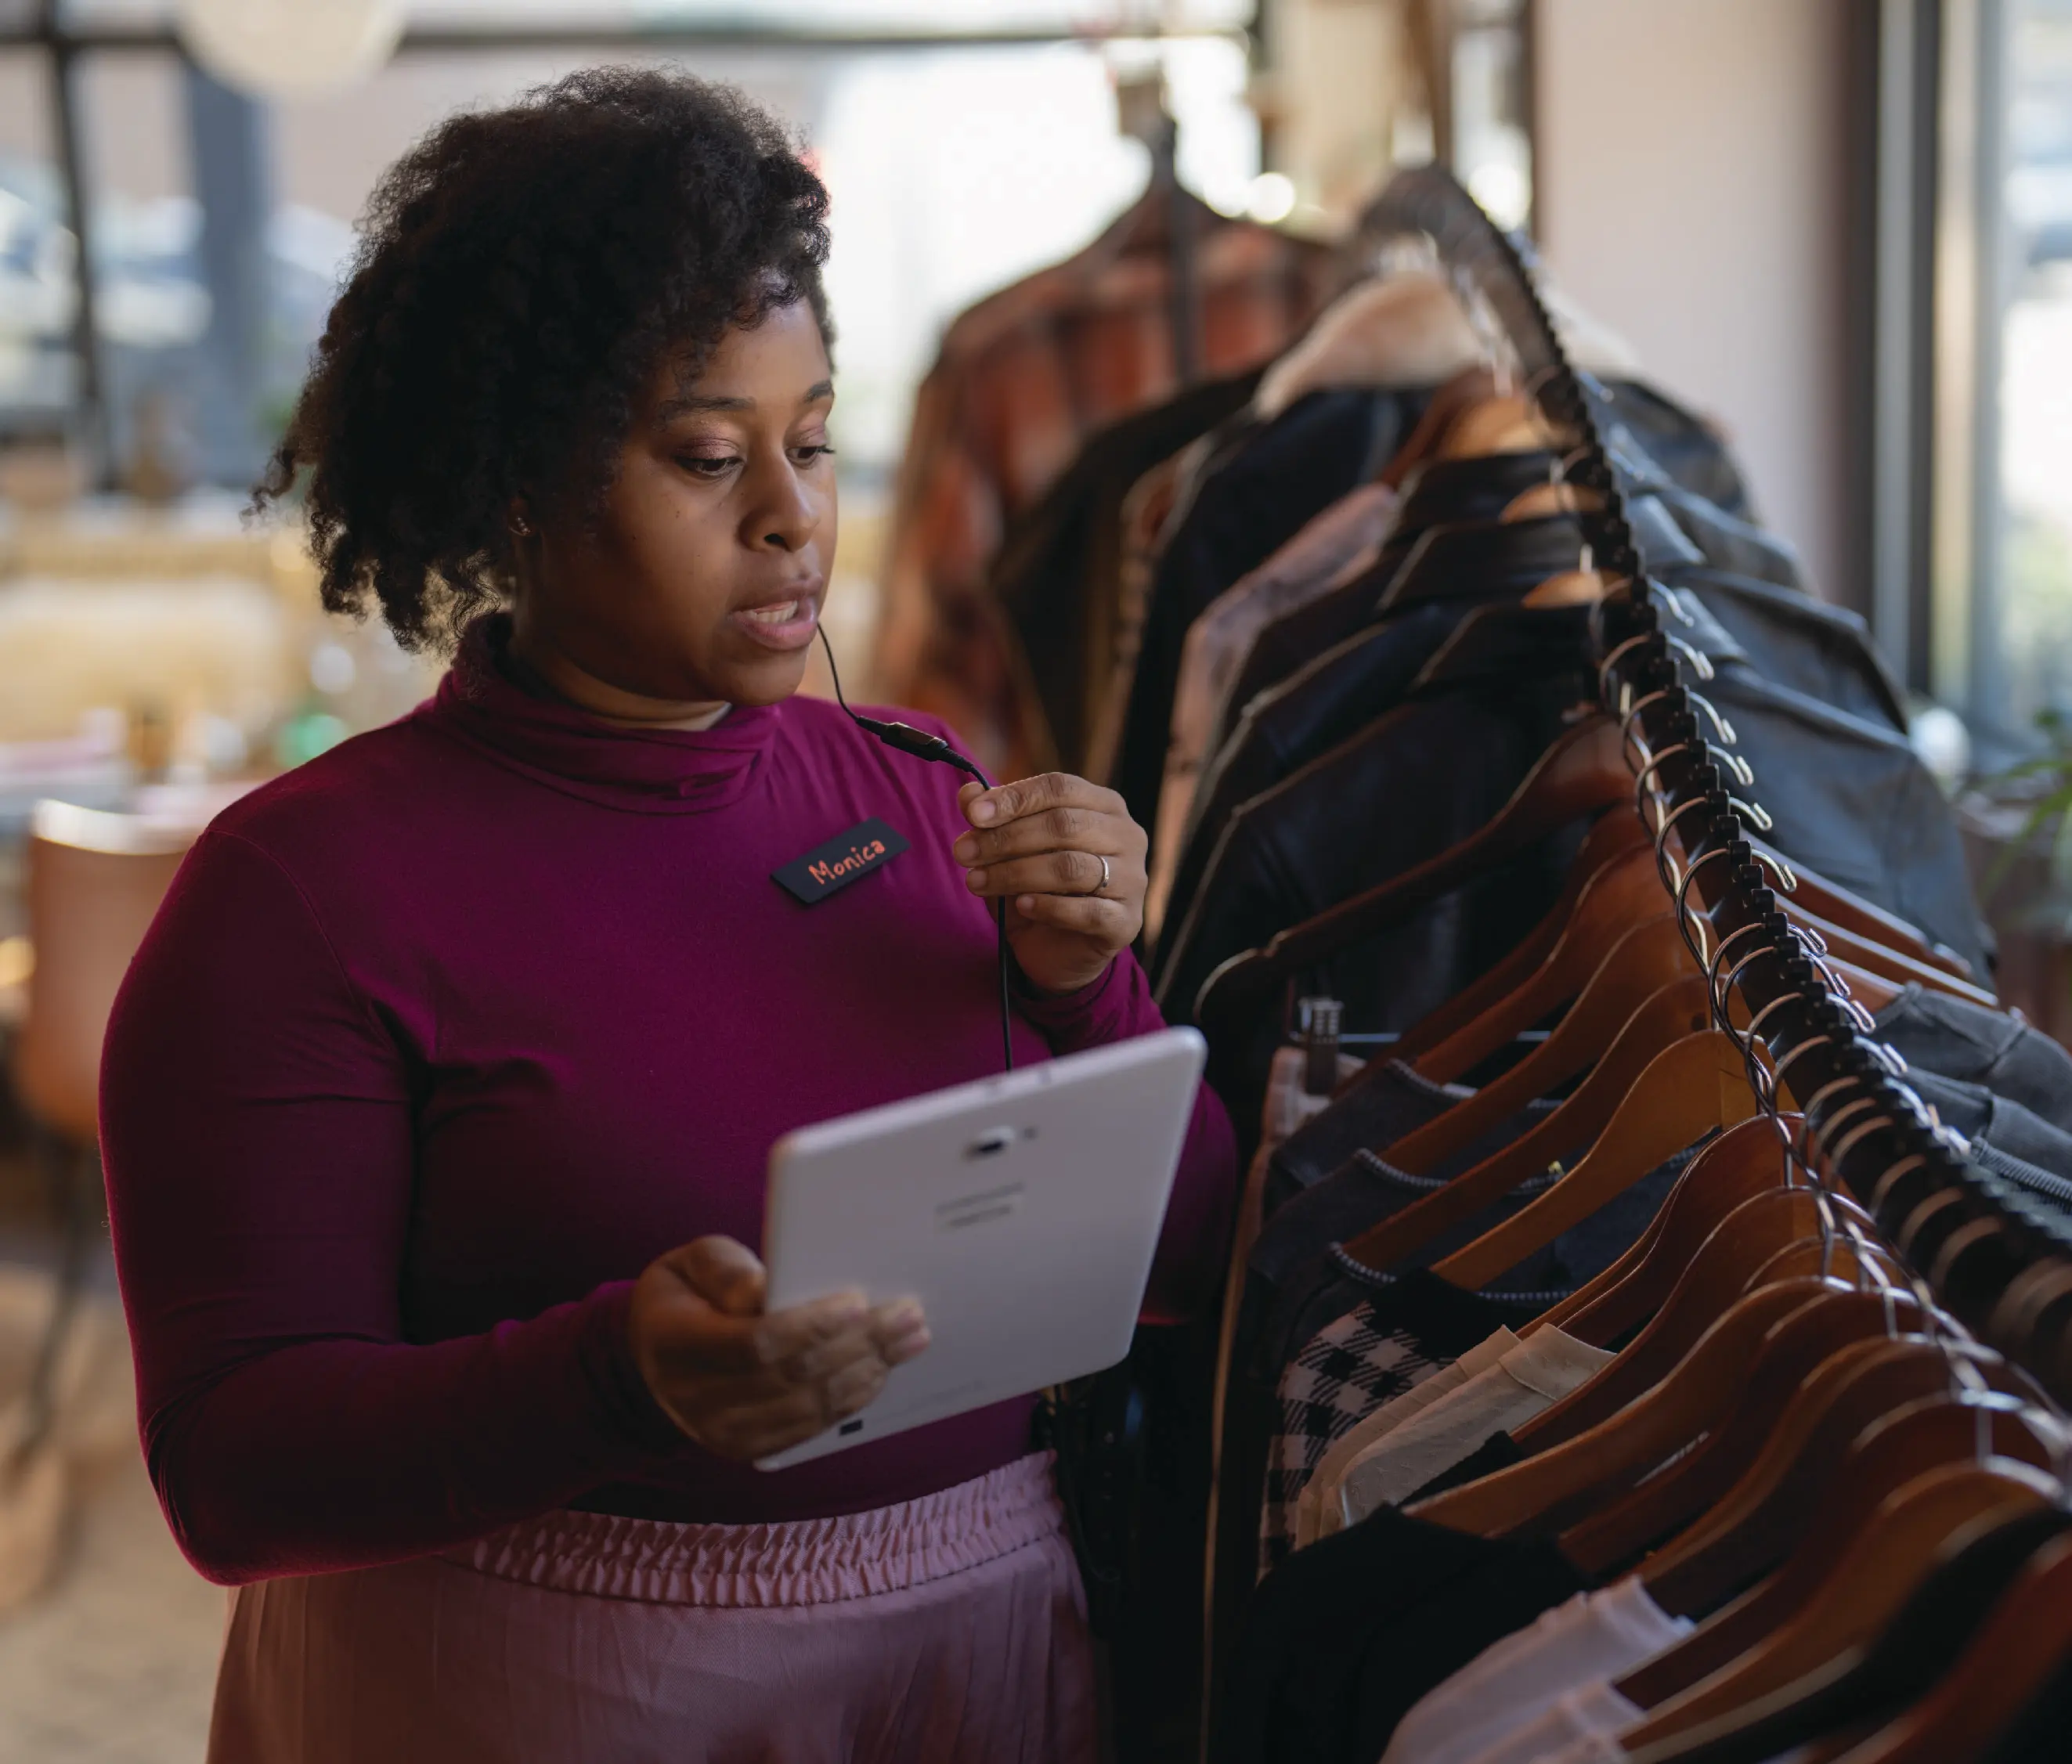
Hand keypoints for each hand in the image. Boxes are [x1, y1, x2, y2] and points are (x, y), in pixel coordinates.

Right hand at [628, 1236, 928, 1461]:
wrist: (655, 1359)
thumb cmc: (686, 1295)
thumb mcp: (692, 1263)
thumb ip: (726, 1271)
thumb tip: (768, 1290)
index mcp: (677, 1344)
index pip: (753, 1344)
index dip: (810, 1327)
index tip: (857, 1302)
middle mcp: (696, 1399)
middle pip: (793, 1377)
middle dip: (858, 1344)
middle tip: (907, 1314)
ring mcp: (722, 1433)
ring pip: (809, 1407)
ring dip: (868, 1372)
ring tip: (909, 1338)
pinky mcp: (749, 1448)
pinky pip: (811, 1428)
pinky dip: (852, 1399)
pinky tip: (881, 1369)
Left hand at [952, 772, 1147, 995]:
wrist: (1056, 950)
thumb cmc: (1036, 888)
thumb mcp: (1006, 851)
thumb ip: (990, 819)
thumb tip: (968, 793)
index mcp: (1103, 805)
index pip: (1060, 787)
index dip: (1015, 798)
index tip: (973, 815)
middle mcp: (1127, 836)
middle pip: (1064, 824)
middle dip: (1006, 838)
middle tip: (963, 853)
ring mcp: (1132, 879)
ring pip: (1071, 866)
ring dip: (1016, 873)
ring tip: (976, 881)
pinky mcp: (1126, 921)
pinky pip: (1087, 910)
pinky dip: (1048, 907)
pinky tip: (1020, 906)